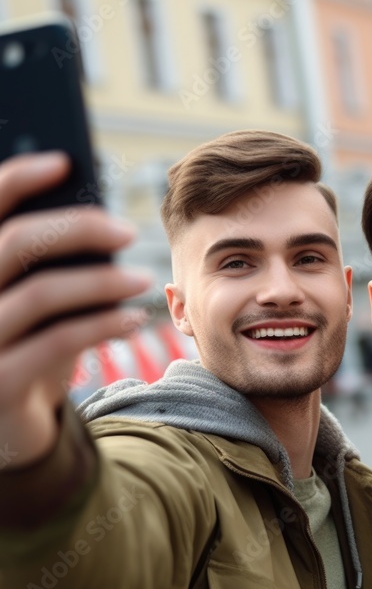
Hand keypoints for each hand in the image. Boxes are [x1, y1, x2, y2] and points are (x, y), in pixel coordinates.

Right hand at [0, 152, 152, 467]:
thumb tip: (94, 218)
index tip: (65, 162)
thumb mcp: (29, 301)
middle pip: (16, 242)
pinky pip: (59, 341)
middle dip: (79, 228)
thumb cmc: (22, 347)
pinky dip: (103, 326)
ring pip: (41, 292)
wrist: (5, 426)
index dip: (18, 177)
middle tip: (127, 232)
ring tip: (142, 281)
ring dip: (102, 282)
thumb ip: (42, 262)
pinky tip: (132, 320)